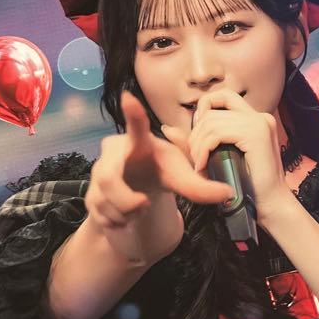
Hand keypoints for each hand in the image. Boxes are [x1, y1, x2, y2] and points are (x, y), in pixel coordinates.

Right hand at [85, 90, 234, 261]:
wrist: (140, 190)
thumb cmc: (161, 172)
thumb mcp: (182, 178)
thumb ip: (201, 186)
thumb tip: (227, 194)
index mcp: (139, 143)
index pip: (136, 125)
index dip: (133, 113)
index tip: (129, 97)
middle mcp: (114, 153)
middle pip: (108, 177)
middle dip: (125, 198)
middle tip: (144, 205)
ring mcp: (98, 173)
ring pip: (103, 199)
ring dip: (126, 213)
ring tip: (142, 208)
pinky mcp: (91, 193)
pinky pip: (100, 214)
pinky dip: (118, 222)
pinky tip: (128, 216)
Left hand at [161, 89, 293, 224]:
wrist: (271, 206)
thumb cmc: (247, 186)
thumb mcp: (218, 159)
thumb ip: (196, 142)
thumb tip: (167, 129)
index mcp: (256, 119)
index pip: (223, 97)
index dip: (204, 111)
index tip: (200, 137)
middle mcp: (260, 117)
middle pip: (213, 109)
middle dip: (196, 132)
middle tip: (195, 157)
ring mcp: (259, 124)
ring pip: (212, 121)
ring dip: (198, 145)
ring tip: (199, 165)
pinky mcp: (256, 135)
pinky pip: (217, 133)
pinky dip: (204, 149)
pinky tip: (203, 166)